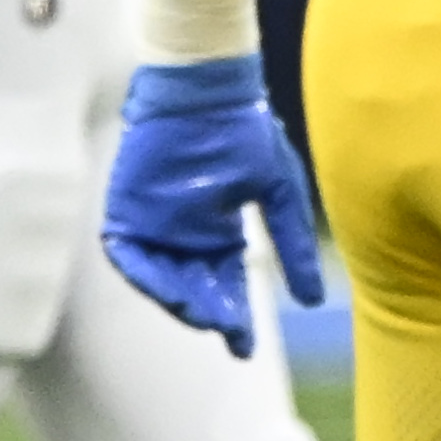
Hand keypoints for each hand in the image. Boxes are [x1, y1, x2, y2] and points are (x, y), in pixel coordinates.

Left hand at [101, 56, 320, 356]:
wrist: (207, 92)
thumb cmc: (247, 134)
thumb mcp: (281, 193)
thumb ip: (290, 245)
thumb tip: (312, 299)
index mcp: (221, 233)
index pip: (228, 285)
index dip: (236, 318)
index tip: (245, 348)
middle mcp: (185, 236)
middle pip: (195, 288)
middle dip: (211, 312)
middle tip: (227, 328)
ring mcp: (154, 224)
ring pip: (162, 279)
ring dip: (180, 300)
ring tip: (203, 314)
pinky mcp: (127, 211)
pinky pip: (128, 256)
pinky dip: (144, 275)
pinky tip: (167, 289)